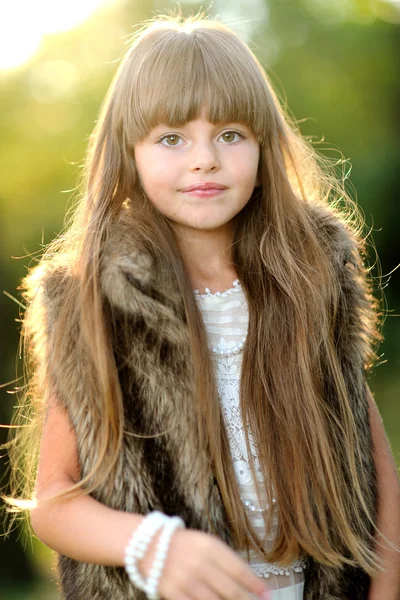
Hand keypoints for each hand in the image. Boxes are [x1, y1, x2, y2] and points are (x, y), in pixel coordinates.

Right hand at [139, 528, 270, 599]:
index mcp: (210, 547)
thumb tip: (248, 581)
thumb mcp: (206, 542)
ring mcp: (186, 580)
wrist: (149, 544)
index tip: (267, 595)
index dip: (255, 584)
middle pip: (230, 590)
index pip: (239, 569)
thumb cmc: (184, 544)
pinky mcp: (173, 593)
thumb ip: (225, 560)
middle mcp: (200, 563)